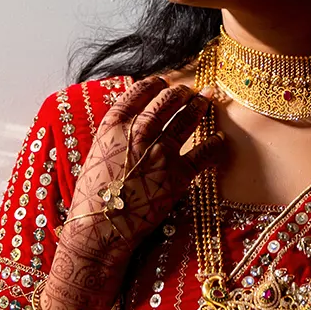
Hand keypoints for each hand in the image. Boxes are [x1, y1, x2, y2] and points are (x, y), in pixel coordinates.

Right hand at [41, 77, 223, 309]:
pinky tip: (219, 140)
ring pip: (187, 119)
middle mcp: (139, 132)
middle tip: (190, 91)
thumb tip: (127, 127)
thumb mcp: (95, 155)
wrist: (100, 227)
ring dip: (199, 106)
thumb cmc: (91, 196)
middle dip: (181, 92)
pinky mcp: (178, 176)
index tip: (162, 82)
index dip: (154, 84)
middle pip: (167, 101)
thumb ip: (113, 137)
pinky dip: (214, 145)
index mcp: (114, 125)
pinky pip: (204, 154)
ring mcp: (161, 152)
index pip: (139, 92)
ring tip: (206, 100)